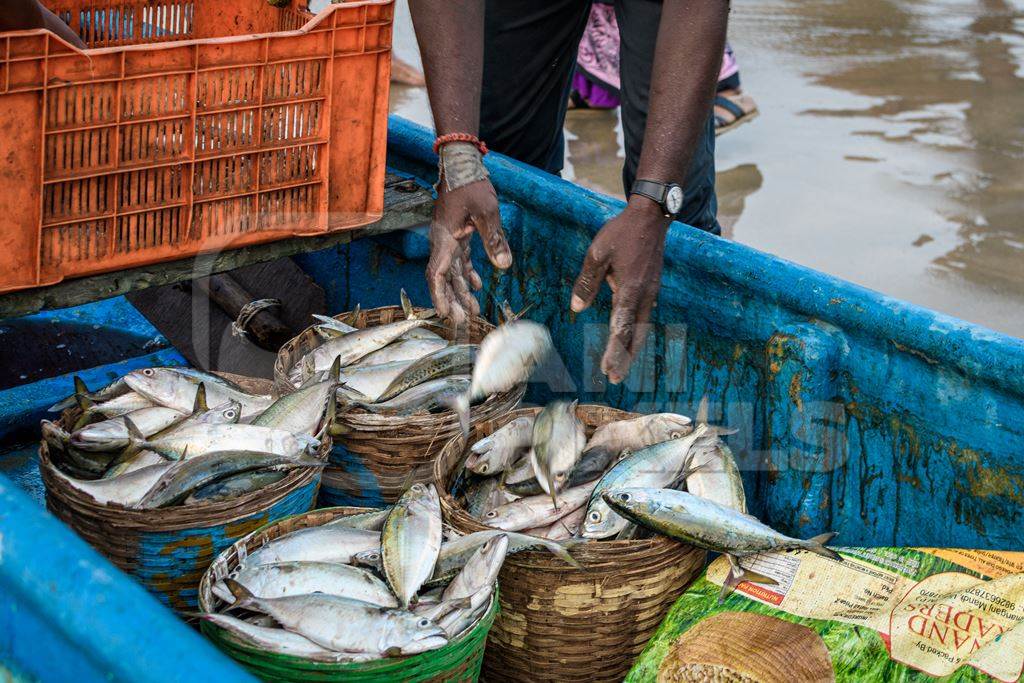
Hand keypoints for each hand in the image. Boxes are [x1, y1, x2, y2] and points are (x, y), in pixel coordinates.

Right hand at [427, 179, 511, 324]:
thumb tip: (503, 266)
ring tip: (473, 310)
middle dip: (453, 300)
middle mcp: (443, 242)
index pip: (437, 274)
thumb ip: (494, 239)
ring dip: (462, 290)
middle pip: (444, 278)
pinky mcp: (457, 235)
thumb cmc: (470, 185)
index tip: (446, 313)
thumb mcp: (487, 212)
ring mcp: (449, 239)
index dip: (440, 295)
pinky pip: (460, 260)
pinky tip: (477, 286)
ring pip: (453, 272)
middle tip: (464, 320)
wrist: (461, 163)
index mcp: (445, 239)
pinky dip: (468, 274)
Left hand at [571, 197, 670, 383]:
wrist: (651, 218)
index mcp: (630, 290)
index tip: (606, 367)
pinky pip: (644, 318)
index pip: (620, 327)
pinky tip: (629, 341)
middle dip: (625, 357)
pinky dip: (636, 334)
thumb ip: (587, 283)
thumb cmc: (622, 233)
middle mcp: (644, 296)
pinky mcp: (652, 289)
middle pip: (635, 335)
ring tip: (622, 366)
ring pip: (641, 328)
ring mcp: (651, 294)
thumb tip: (577, 309)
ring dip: (631, 349)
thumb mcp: (597, 253)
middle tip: (615, 378)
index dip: (613, 350)